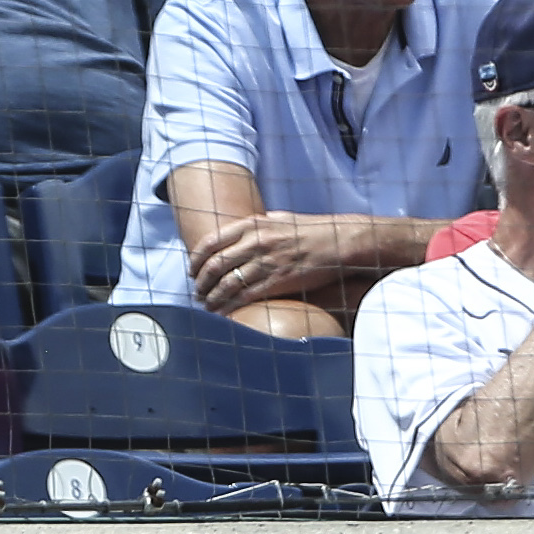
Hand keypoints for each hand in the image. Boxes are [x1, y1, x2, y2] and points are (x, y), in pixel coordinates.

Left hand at [187, 211, 362, 313]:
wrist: (341, 241)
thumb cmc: (310, 231)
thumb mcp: (279, 220)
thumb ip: (255, 227)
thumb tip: (233, 235)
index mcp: (253, 225)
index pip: (210, 243)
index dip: (196, 260)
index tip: (192, 272)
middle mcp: (257, 242)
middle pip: (214, 266)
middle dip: (201, 283)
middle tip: (198, 293)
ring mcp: (267, 261)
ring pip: (226, 284)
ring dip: (212, 298)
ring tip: (208, 306)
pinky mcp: (278, 281)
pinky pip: (244, 298)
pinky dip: (228, 307)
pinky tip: (222, 313)